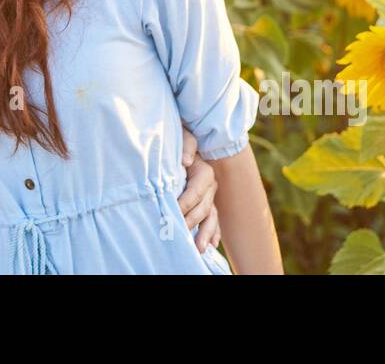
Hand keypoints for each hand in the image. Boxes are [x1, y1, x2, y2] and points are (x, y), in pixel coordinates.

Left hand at [178, 128, 220, 252]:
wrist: (188, 136)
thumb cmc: (181, 137)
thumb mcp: (184, 135)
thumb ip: (186, 145)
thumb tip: (186, 161)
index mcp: (204, 172)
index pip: (195, 192)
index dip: (184, 204)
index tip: (171, 212)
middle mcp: (211, 186)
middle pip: (203, 208)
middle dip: (191, 222)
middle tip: (178, 233)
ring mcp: (210, 195)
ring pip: (211, 217)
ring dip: (206, 233)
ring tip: (200, 249)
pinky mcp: (207, 201)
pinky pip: (213, 219)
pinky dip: (214, 232)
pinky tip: (211, 245)